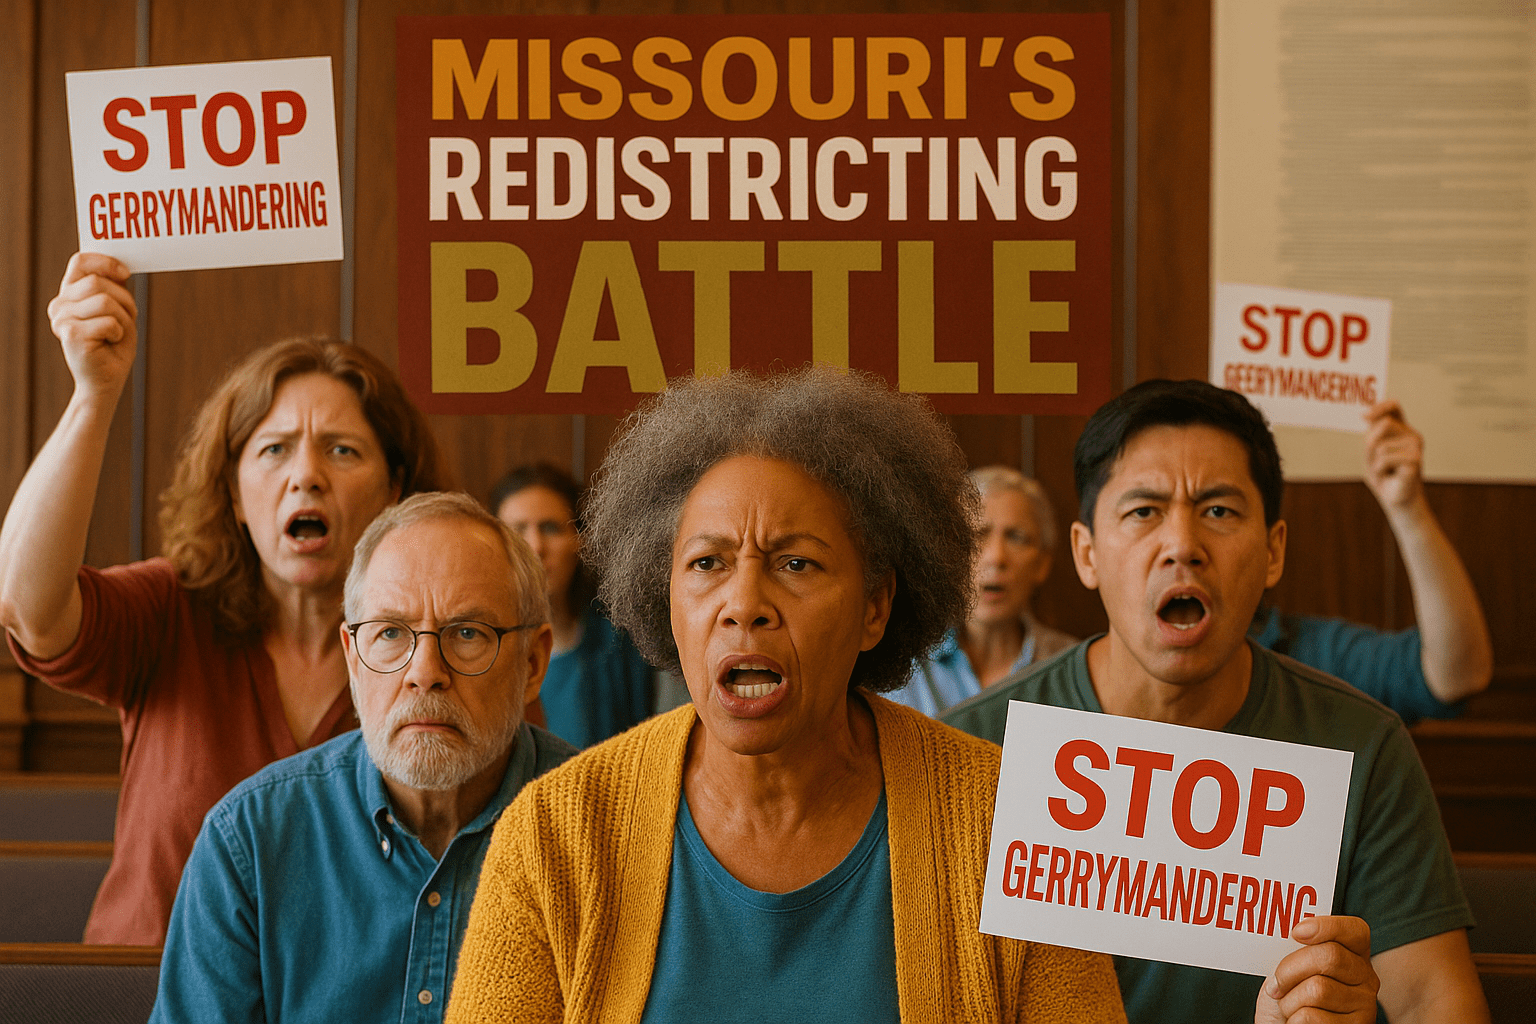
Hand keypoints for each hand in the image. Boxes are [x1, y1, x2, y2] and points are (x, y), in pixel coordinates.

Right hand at [46, 252, 137, 399]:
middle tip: (126, 320)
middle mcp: (60, 304)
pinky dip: (119, 333)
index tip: (126, 274)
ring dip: (123, 318)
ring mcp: (62, 319)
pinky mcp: (71, 335)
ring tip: (116, 333)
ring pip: (105, 301)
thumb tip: (121, 268)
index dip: (105, 262)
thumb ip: (114, 288)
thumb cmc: (114, 345)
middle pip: (98, 282)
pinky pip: (109, 322)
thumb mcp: (118, 310)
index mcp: (69, 294)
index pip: (80, 262)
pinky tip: (110, 343)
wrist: (107, 381)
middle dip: (124, 300)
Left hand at [1255, 915, 1379, 1022]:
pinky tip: (1297, 1022)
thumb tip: (1295, 933)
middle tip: (1275, 984)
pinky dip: (1293, 1020)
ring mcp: (1365, 1005)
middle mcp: (1366, 978)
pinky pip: (1312, 1017)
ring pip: (1318, 990)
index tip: (1296, 932)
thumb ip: (1299, 949)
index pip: (1355, 930)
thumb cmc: (1287, 995)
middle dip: (1289, 969)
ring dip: (1289, 1001)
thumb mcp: (1292, 967)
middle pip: (1329, 957)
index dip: (1326, 926)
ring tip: (1289, 1007)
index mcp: (1354, 955)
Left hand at [1362, 401, 1423, 514]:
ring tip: (1385, 469)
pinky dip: (1380, 468)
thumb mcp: (1370, 450)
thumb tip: (1373, 418)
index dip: (1380, 406)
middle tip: (1376, 459)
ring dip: (1375, 460)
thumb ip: (1371, 433)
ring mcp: (1416, 446)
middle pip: (1384, 424)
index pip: (1393, 407)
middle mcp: (1411, 434)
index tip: (1364, 417)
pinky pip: (1385, 458)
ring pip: (1381, 445)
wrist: (1394, 497)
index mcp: (1400, 429)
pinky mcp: (1416, 459)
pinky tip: (1390, 475)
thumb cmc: (1382, 473)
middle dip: (1370, 442)